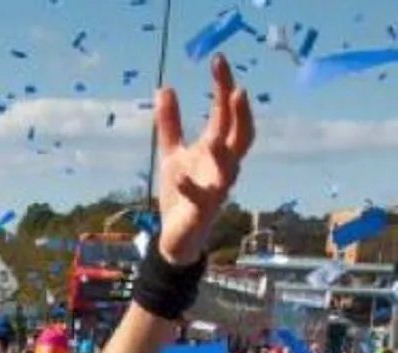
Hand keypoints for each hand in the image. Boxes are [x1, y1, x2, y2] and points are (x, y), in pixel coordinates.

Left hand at [151, 54, 254, 265]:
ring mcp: (216, 189)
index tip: (218, 60)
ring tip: (217, 136)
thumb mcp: (172, 154)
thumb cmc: (181, 193)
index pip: (225, 112)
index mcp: (216, 148)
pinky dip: (190, 187)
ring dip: (227, 149)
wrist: (176, 238)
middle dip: (240, 112)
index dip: (224, 86)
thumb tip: (165, 88)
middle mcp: (223, 165)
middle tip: (236, 88)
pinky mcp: (201, 212)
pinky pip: (200, 199)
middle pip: (240, 134)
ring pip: (232, 166)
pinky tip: (177, 177)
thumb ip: (170, 124)